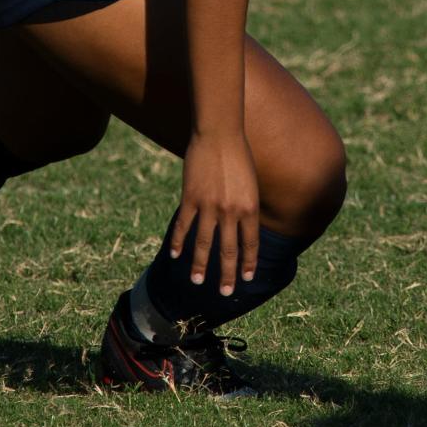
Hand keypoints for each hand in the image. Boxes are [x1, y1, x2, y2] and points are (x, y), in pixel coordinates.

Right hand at [171, 132, 259, 295]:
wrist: (219, 133)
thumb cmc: (239, 154)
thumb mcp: (251, 183)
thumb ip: (246, 207)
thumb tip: (241, 227)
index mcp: (249, 208)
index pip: (250, 244)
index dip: (248, 263)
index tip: (247, 279)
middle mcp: (231, 211)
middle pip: (228, 250)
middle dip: (227, 274)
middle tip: (225, 293)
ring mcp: (209, 206)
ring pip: (204, 243)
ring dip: (201, 265)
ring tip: (198, 281)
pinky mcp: (191, 198)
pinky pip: (183, 225)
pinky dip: (179, 241)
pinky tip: (175, 255)